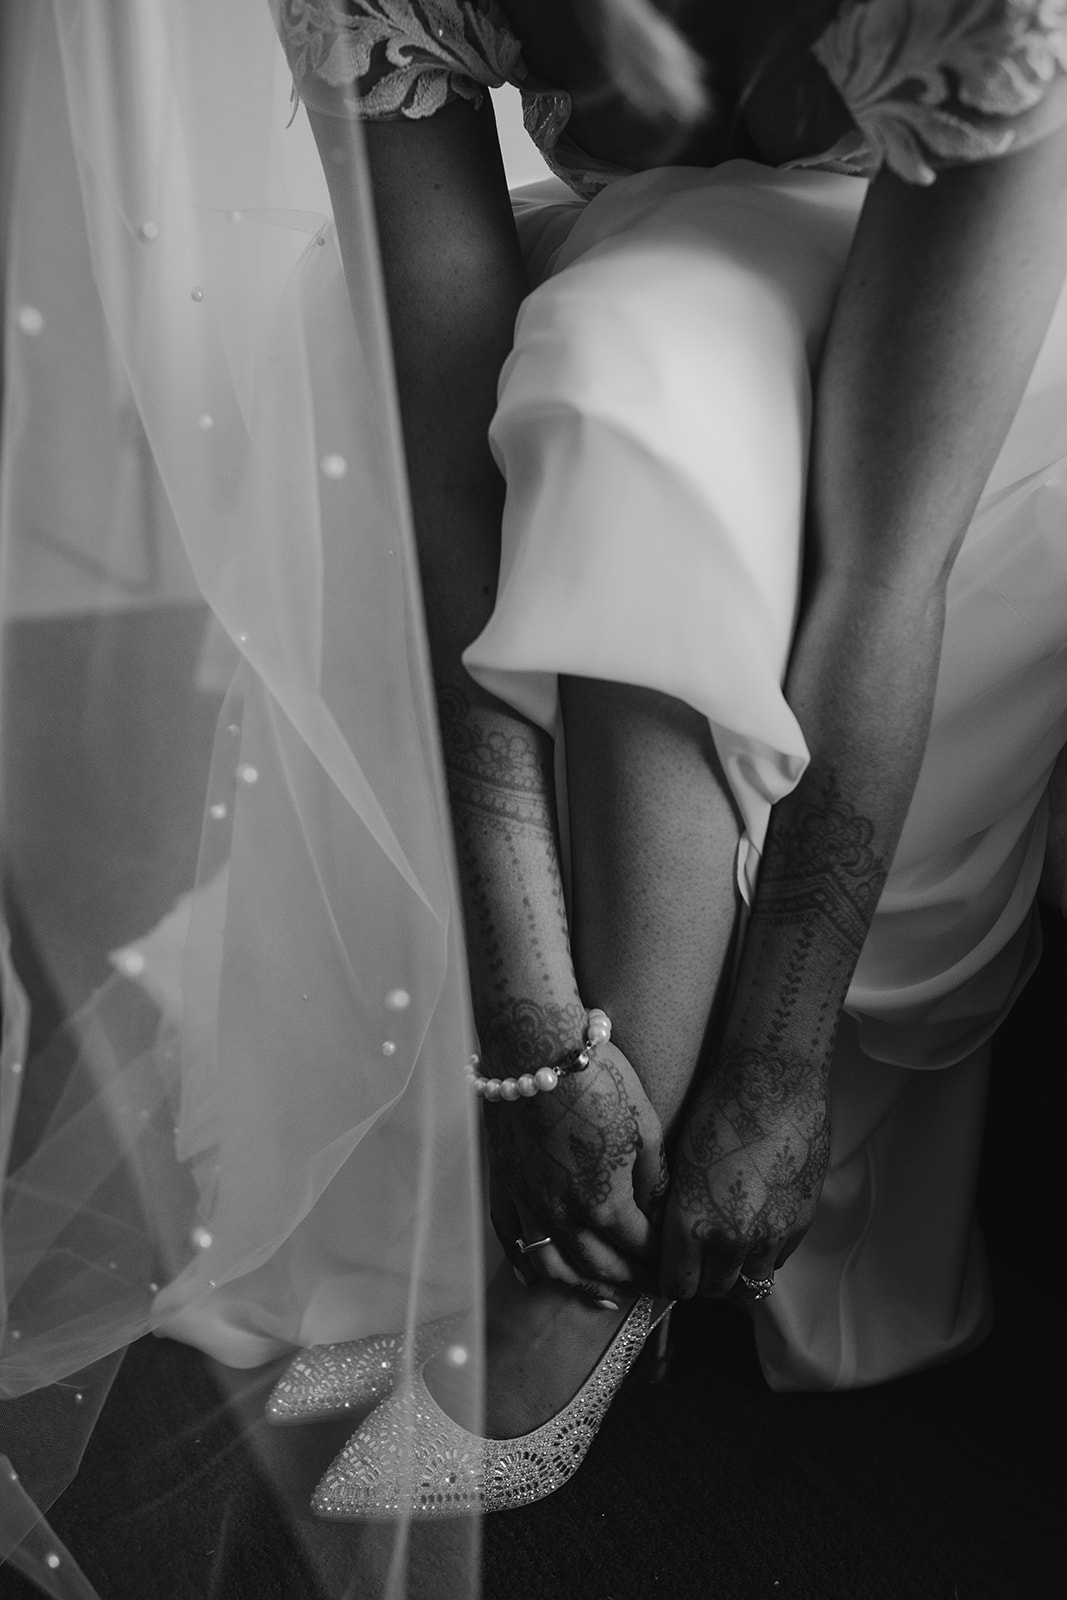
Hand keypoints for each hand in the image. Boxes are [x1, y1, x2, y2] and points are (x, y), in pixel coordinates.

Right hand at [484, 1040, 667, 1298]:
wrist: (534, 1046)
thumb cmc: (597, 1077)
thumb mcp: (644, 1123)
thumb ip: (653, 1176)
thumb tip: (657, 1206)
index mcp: (605, 1201)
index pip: (640, 1248)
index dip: (662, 1262)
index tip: (677, 1269)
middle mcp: (563, 1212)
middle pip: (600, 1265)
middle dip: (629, 1282)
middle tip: (651, 1289)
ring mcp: (528, 1201)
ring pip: (553, 1265)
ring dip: (581, 1286)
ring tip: (604, 1296)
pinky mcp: (504, 1183)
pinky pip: (510, 1237)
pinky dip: (523, 1265)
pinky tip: (533, 1278)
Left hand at [660, 1040, 830, 1299]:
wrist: (774, 1081)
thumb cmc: (716, 1106)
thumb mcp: (676, 1159)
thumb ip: (674, 1209)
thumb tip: (668, 1236)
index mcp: (690, 1222)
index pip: (677, 1286)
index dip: (672, 1279)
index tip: (672, 1267)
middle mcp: (731, 1238)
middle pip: (714, 1289)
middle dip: (703, 1278)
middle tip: (699, 1257)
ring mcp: (771, 1233)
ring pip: (751, 1281)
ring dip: (738, 1269)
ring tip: (729, 1242)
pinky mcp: (801, 1221)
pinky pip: (779, 1257)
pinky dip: (766, 1250)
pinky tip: (757, 1222)